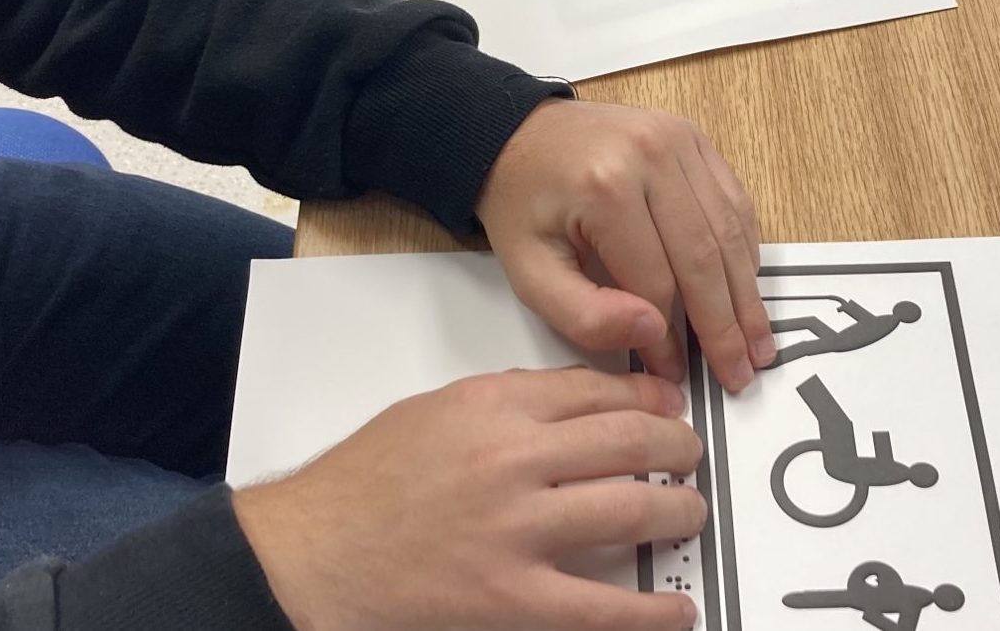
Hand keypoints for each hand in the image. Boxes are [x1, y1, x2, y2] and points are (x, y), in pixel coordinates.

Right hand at [233, 369, 706, 630]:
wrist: (308, 557)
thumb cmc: (361, 488)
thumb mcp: (432, 413)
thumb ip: (505, 405)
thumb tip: (579, 407)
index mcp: (489, 407)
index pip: (596, 390)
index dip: (647, 400)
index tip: (668, 410)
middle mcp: (510, 459)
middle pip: (629, 441)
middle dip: (678, 448)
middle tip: (691, 457)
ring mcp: (515, 531)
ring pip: (633, 509)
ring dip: (679, 511)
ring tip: (688, 514)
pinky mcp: (511, 600)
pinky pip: (604, 608)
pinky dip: (654, 611)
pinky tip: (679, 608)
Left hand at [476, 100, 771, 392]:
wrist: (516, 135)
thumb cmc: (523, 206)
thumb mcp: (530, 273)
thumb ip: (585, 316)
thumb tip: (654, 335)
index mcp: (607, 189)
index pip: (658, 283)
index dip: (673, 339)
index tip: (677, 374)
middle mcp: (652, 156)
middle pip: (704, 258)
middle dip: (726, 325)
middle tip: (740, 373)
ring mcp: (678, 140)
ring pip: (729, 232)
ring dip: (746, 294)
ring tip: (756, 343)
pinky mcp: (692, 137)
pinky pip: (734, 202)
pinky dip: (744, 250)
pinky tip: (745, 288)